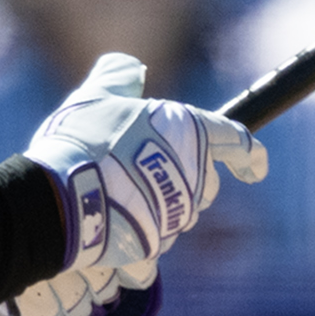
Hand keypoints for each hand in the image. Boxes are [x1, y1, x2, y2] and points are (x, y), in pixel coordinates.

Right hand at [0, 54, 266, 315]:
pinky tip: (109, 227)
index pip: (236, 141)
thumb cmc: (81, 140)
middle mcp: (193, 175)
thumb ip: (118, 79)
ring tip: (113, 196)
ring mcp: (176, 214)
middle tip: (141, 172)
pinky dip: (134, 239)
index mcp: (189, 131)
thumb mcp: (95, 96)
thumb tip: (131, 68)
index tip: (256, 167)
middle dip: (185, 182)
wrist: (58, 197)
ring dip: (154, 208)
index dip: (249, 155)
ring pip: (177, 215)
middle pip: (206, 185)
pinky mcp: (155, 246)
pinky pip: (153, 247)